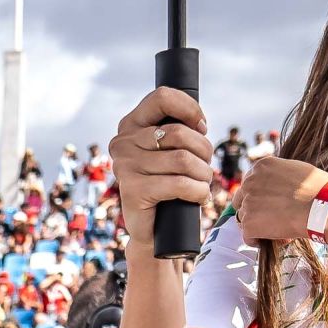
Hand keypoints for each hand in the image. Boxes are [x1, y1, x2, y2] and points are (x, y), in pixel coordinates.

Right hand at [108, 87, 217, 241]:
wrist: (154, 231)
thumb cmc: (169, 186)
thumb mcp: (172, 151)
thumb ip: (178, 130)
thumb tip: (199, 124)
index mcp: (131, 125)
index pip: (162, 97)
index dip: (190, 109)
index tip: (201, 128)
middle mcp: (123, 142)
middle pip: (179, 132)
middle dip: (204, 150)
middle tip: (205, 166)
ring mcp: (125, 166)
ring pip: (183, 159)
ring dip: (204, 174)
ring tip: (203, 183)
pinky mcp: (133, 190)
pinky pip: (179, 184)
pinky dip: (199, 191)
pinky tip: (200, 197)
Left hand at [234, 155, 327, 251]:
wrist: (321, 206)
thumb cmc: (316, 188)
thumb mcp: (294, 169)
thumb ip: (277, 175)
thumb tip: (276, 186)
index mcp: (260, 167)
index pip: (249, 182)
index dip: (258, 195)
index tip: (267, 204)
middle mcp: (249, 182)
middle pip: (241, 199)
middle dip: (252, 208)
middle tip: (266, 218)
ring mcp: (248, 203)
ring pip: (244, 218)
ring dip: (256, 224)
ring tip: (273, 230)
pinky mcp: (249, 223)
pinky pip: (246, 236)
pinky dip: (255, 240)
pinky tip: (266, 241)